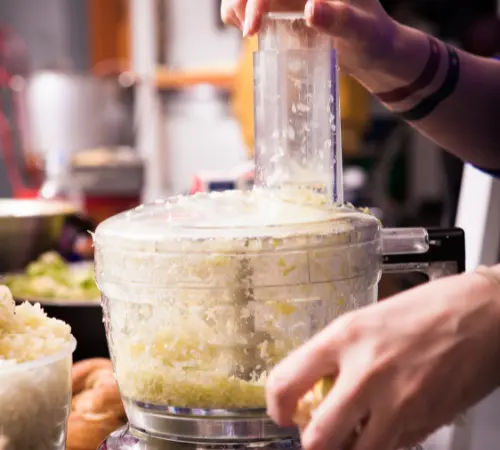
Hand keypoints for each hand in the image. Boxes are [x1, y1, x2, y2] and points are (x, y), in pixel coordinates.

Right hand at [221, 0, 398, 72]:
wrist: (372, 50)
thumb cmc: (372, 39)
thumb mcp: (361, 31)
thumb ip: (339, 19)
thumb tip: (310, 9)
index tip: (253, 27)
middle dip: (242, 1)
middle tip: (246, 30)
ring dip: (237, 5)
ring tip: (243, 29)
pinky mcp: (285, 5)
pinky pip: (254, 4)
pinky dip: (241, 13)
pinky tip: (247, 28)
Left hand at [265, 272, 499, 449]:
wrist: (483, 317)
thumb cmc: (424, 310)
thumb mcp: (365, 319)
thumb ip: (334, 353)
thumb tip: (310, 385)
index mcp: (345, 338)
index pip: (287, 381)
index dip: (275, 405)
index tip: (281, 411)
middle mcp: (366, 374)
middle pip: (318, 437)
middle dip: (309, 440)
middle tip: (312, 430)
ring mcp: (397, 405)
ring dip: (344, 448)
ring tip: (346, 432)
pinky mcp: (422, 426)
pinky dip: (375, 446)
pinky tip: (378, 427)